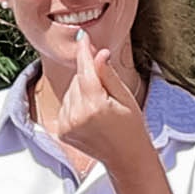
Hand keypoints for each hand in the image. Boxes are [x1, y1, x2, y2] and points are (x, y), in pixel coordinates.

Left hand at [33, 21, 145, 168]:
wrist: (126, 158)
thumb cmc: (131, 127)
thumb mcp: (125, 97)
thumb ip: (108, 74)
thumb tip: (98, 53)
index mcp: (94, 105)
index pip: (85, 69)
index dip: (84, 51)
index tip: (82, 36)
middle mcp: (77, 115)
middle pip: (78, 79)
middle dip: (90, 78)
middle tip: (107, 93)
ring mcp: (67, 124)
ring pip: (71, 91)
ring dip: (83, 91)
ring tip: (101, 107)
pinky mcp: (62, 130)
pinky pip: (67, 104)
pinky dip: (77, 104)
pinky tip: (91, 115)